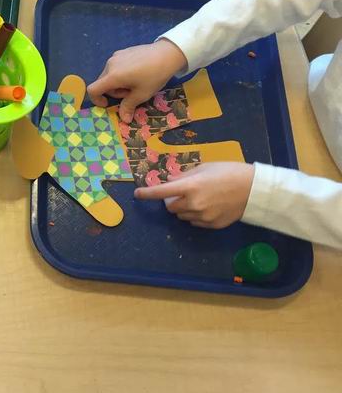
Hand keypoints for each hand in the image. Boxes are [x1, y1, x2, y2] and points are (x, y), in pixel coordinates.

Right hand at [86, 39, 187, 122]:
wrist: (168, 53)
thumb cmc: (154, 76)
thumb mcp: (142, 94)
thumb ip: (128, 106)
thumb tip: (124, 119)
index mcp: (112, 76)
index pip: (93, 90)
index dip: (96, 100)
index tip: (108, 104)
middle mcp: (110, 65)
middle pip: (103, 83)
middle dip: (114, 92)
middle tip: (132, 93)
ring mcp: (115, 56)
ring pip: (109, 75)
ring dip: (118, 83)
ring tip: (136, 81)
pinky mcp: (122, 51)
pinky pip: (116, 66)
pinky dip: (121, 73)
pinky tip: (138, 71)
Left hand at [135, 162, 254, 227]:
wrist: (254, 189)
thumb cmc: (229, 172)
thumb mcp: (204, 167)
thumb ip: (184, 176)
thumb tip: (170, 181)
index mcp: (190, 186)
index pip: (161, 192)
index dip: (147, 193)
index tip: (137, 194)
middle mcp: (193, 204)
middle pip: (170, 207)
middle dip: (171, 200)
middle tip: (182, 192)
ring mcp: (203, 216)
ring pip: (181, 216)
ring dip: (183, 208)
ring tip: (199, 198)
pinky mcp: (211, 225)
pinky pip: (194, 222)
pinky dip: (194, 215)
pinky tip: (208, 206)